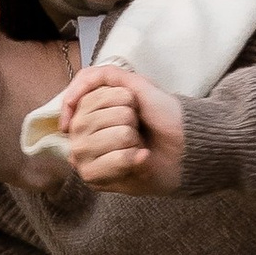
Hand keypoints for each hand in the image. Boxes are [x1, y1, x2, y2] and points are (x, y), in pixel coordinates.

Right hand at [59, 61, 188, 193]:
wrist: (184, 144)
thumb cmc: (162, 115)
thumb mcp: (135, 85)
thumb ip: (103, 76)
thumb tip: (71, 94)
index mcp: (86, 111)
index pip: (91, 99)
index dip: (120, 99)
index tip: (132, 104)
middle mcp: (78, 135)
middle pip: (97, 119)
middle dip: (127, 119)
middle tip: (137, 128)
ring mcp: (84, 158)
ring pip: (110, 138)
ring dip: (133, 140)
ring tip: (138, 145)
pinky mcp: (95, 178)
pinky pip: (114, 161)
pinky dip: (135, 158)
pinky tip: (140, 159)